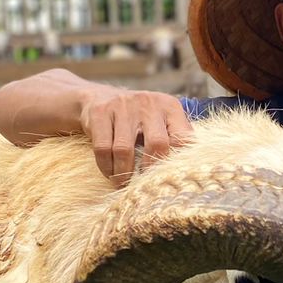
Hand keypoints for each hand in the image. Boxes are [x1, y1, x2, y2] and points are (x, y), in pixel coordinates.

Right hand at [77, 89, 193, 185]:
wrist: (97, 97)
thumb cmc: (136, 118)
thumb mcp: (159, 120)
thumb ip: (173, 139)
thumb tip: (185, 173)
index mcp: (169, 106)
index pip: (182, 137)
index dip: (177, 162)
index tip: (168, 179)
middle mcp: (149, 103)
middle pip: (157, 144)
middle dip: (150, 170)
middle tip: (145, 185)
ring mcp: (123, 106)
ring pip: (124, 150)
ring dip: (123, 173)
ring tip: (123, 184)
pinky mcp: (100, 112)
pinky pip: (103, 148)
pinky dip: (106, 167)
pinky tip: (110, 172)